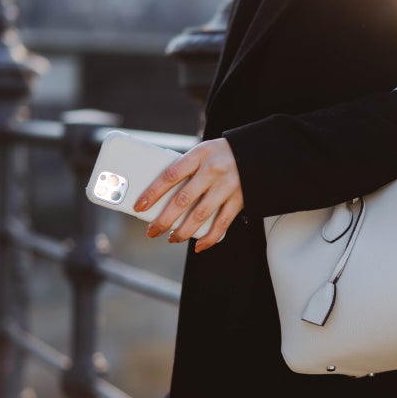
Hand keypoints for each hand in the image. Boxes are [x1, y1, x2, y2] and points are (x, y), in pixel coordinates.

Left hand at [137, 137, 244, 251]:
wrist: (257, 152)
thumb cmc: (221, 154)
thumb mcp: (202, 152)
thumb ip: (185, 170)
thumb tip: (161, 195)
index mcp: (199, 155)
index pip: (170, 175)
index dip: (153, 193)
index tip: (139, 206)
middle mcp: (212, 171)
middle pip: (183, 200)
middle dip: (164, 220)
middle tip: (152, 231)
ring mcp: (227, 186)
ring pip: (200, 215)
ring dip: (183, 231)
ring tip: (172, 238)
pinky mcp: (239, 200)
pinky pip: (222, 223)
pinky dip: (209, 238)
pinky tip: (199, 245)